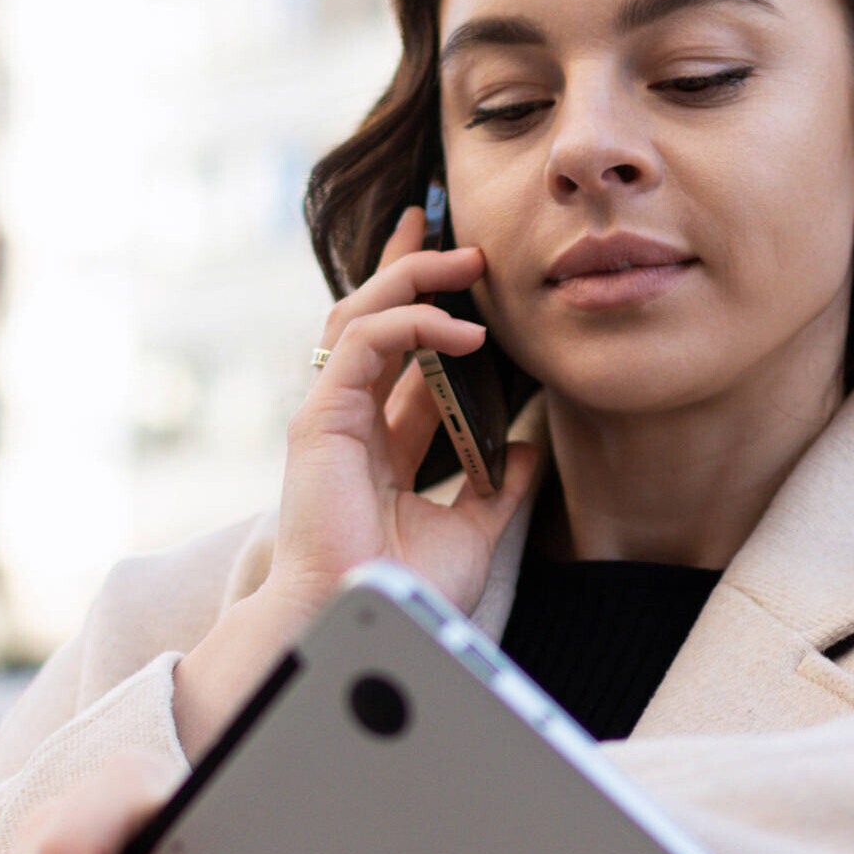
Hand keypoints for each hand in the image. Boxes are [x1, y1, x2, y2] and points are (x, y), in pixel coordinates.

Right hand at [172, 203, 545, 748]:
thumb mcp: (476, 530)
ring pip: (359, 315)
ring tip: (467, 262)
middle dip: (408, 267)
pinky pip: (363, 341)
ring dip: (412, 278)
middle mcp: (350, 419)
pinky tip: (464, 332)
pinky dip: (412, 323)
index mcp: (380, 442)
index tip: (464, 267)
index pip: (404, 355)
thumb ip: (501, 487)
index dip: (431, 309)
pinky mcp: (320, 416)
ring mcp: (330, 414)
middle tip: (453, 232)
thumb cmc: (405, 589)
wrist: (364, 621)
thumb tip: (533, 449)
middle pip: (372, 318)